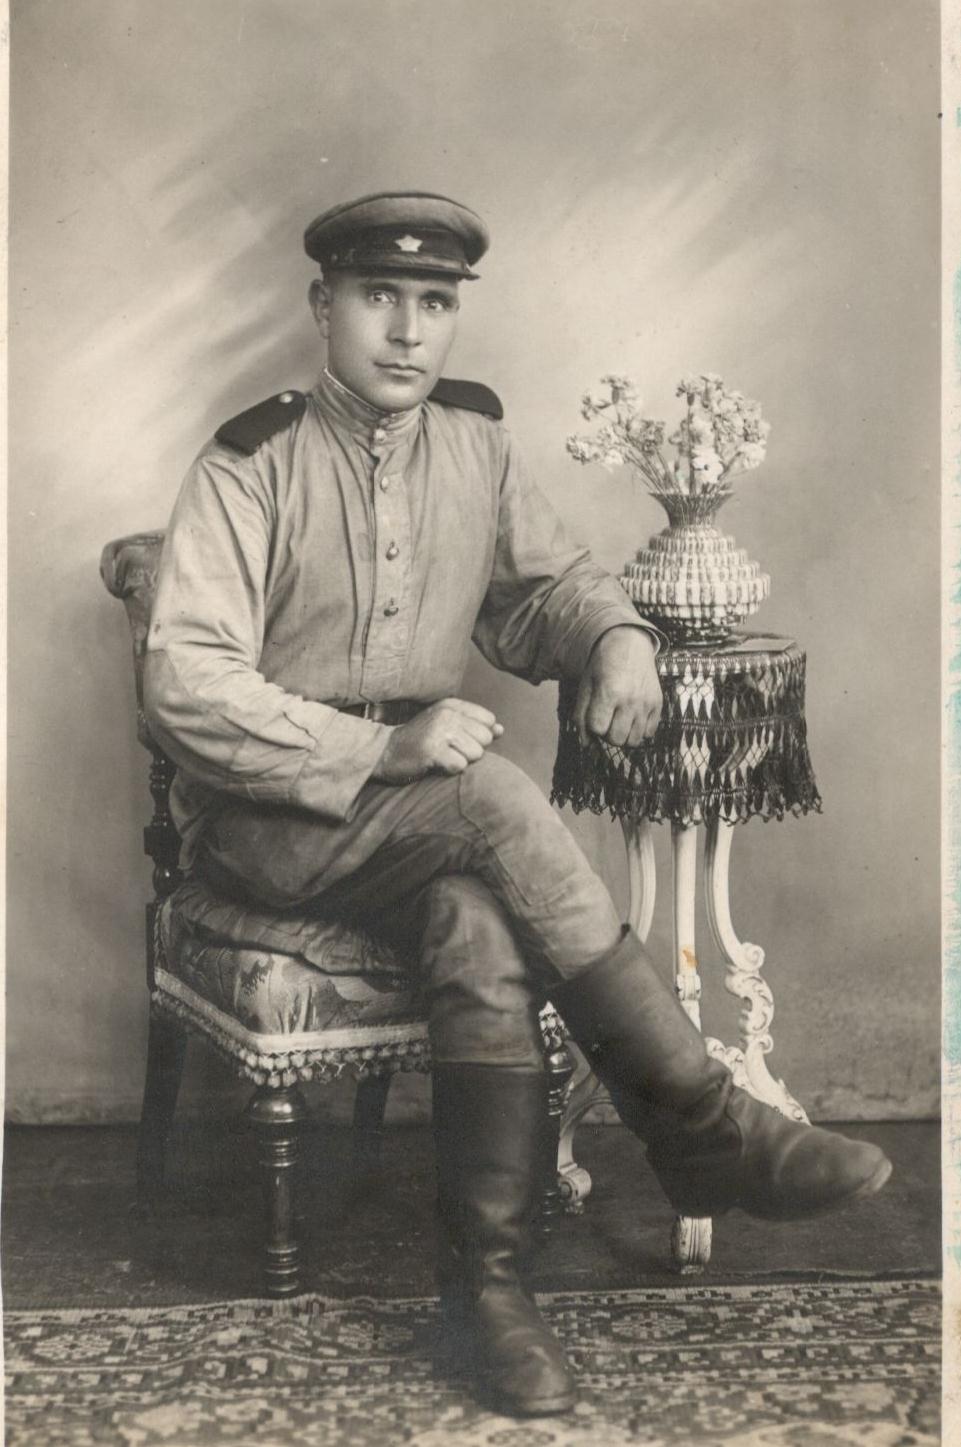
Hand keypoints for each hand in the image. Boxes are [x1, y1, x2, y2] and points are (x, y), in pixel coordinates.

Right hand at [373, 697, 503, 782]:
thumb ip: (475, 726)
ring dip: (460, 761)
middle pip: (484, 739)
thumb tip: (501, 730)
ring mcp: (439, 731)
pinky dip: (450, 770)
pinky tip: (435, 764)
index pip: (488, 721)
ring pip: (475, 754)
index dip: (478, 736)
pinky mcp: (432, 751)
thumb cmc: (421, 741)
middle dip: (471, 750)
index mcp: (452, 705)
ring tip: (441, 757)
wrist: (385, 752)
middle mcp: (446, 714)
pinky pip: (460, 766)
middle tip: (448, 750)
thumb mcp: (447, 726)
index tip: (458, 740)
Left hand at [573, 627, 662, 747]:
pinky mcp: (658, 704)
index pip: (598, 728)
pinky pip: (649, 733)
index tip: (595, 714)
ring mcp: (646, 703)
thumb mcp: (586, 687)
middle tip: (607, 719)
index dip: (594, 725)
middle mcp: (630, 699)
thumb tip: (586, 744)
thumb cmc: (602, 667)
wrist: (628, 645)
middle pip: (616, 739)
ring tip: (619, 720)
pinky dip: (639, 731)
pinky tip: (632, 717)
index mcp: (609, 692)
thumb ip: (581, 716)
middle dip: (608, 733)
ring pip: (633, 741)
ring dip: (623, 735)